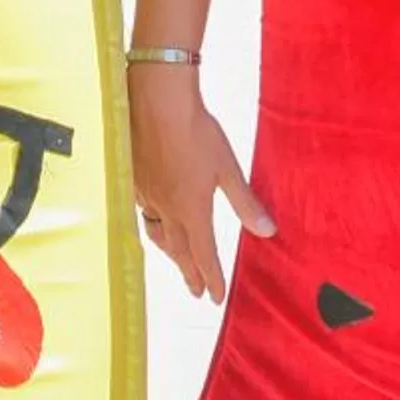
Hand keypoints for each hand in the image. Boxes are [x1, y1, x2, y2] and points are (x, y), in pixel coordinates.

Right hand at [129, 63, 272, 301]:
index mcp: (192, 209)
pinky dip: (152, 224)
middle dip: (191, 273)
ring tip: (177, 260)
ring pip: (157, 233)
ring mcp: (147, 194)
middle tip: (196, 291)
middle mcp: (167, 208)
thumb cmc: (195, 131)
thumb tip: (267, 232)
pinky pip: (142, 212)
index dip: (212, 278)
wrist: (155, 101)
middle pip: (178, 250)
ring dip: (170, 252)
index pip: (204, 254)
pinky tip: (153, 217)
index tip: (216, 298)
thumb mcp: (227, 168)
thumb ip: (245, 203)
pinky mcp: (133, 178)